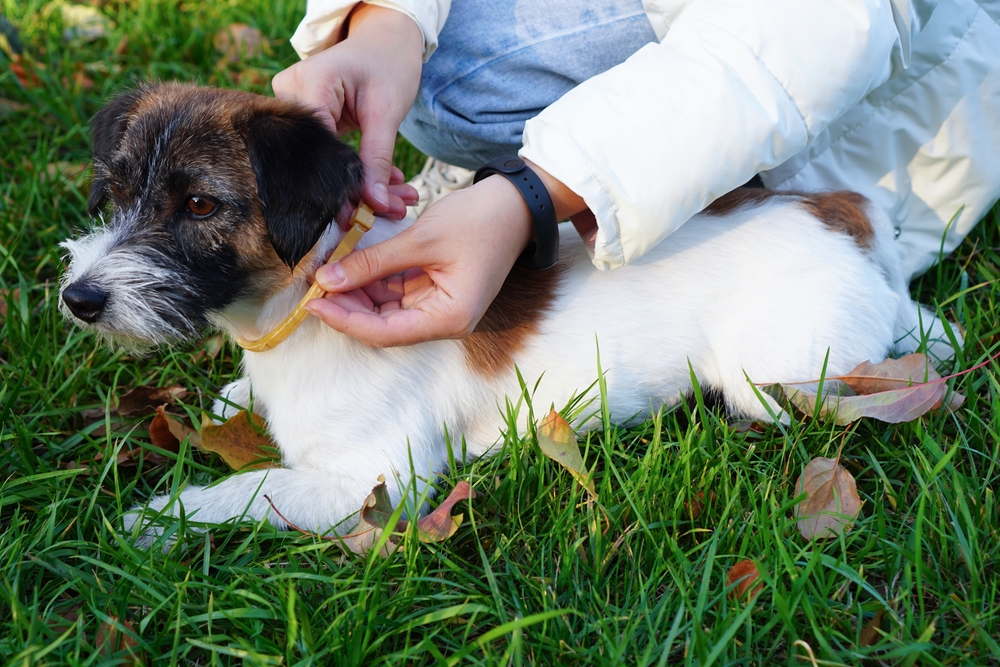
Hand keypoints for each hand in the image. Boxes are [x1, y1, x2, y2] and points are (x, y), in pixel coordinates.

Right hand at [272, 5, 422, 218]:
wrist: (385, 41)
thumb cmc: (388, 64)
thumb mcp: (387, 112)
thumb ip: (378, 159)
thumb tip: (375, 204)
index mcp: (311, 82)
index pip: (318, 147)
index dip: (339, 184)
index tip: (364, 214)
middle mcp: (291, 92)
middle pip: (317, 157)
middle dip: (355, 189)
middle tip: (390, 211)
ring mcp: (293, 104)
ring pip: (322, 160)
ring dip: (358, 184)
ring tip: (394, 202)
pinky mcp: (304, 117)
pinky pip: (325, 152)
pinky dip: (353, 170)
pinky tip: (381, 187)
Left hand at [304, 175, 534, 346]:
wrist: (515, 204)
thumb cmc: (479, 221)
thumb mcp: (420, 240)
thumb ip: (372, 263)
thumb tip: (326, 280)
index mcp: (449, 318)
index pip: (385, 333)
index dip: (346, 321)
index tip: (313, 304)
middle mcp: (444, 320)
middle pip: (382, 326)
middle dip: (346, 307)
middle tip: (313, 285)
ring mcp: (438, 306)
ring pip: (384, 311)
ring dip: (356, 294)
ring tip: (326, 274)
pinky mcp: (432, 290)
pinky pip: (393, 293)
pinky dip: (370, 281)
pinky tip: (347, 267)